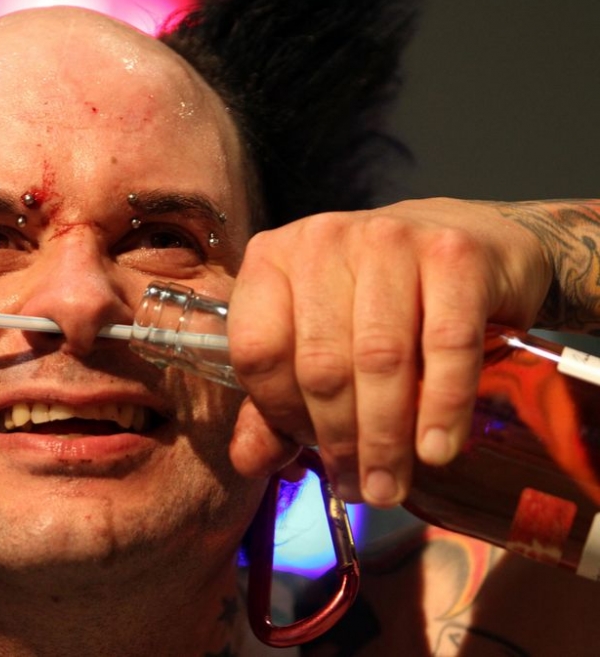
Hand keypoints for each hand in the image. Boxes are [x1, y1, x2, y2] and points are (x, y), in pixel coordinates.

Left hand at [226, 198, 553, 505]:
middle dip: (340, 440)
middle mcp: (323, 240)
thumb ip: (278, 400)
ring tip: (391, 485)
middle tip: (361, 488)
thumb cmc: (384, 303)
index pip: (257, 351)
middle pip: (320, 364)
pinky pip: (446, 344)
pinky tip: (436, 449)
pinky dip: (442, 406)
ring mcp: (389, 238)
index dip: (281, 413)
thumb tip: (250, 463)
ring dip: (386, 437)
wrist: (476, 247)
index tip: (309, 451)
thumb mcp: (321, 343)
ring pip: (380, 358)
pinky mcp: (455, 253)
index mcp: (272, 260)